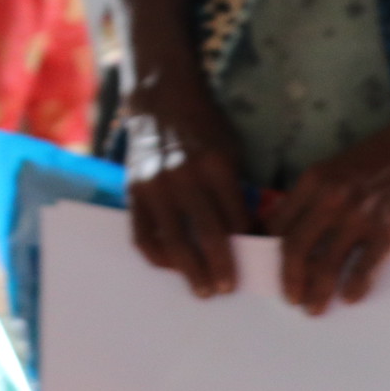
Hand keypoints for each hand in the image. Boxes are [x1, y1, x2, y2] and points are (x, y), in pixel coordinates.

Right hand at [123, 69, 248, 297]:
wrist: (161, 101)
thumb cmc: (204, 128)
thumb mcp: (232, 153)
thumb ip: (236, 193)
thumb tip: (248, 237)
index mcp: (217, 167)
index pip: (237, 221)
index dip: (248, 247)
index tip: (255, 265)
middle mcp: (184, 177)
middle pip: (208, 236)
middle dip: (221, 268)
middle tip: (227, 289)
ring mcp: (155, 185)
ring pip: (173, 241)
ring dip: (189, 270)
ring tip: (201, 289)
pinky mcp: (134, 191)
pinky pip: (142, 233)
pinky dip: (156, 255)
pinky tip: (170, 265)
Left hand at [270, 134, 389, 314]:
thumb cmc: (383, 158)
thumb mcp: (337, 168)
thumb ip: (316, 195)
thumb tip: (298, 230)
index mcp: (313, 180)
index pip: (279, 224)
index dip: (271, 251)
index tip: (272, 268)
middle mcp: (330, 199)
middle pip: (295, 248)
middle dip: (289, 279)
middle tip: (290, 297)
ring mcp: (359, 217)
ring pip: (325, 265)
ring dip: (317, 292)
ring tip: (314, 307)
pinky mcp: (388, 232)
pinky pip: (363, 269)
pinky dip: (354, 287)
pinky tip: (350, 296)